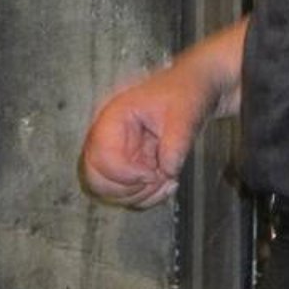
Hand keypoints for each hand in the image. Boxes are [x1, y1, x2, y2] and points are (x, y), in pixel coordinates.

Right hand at [79, 61, 208, 206]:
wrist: (193, 90)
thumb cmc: (184, 93)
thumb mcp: (184, 113)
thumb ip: (176, 142)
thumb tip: (167, 172)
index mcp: (114, 118)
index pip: (101, 157)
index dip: (126, 174)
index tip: (154, 174)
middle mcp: (108, 138)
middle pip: (94, 180)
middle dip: (128, 189)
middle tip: (157, 178)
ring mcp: (118, 155)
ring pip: (110, 193)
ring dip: (141, 195)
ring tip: (168, 178)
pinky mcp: (129, 167)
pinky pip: (127, 195)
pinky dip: (147, 197)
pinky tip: (166, 182)